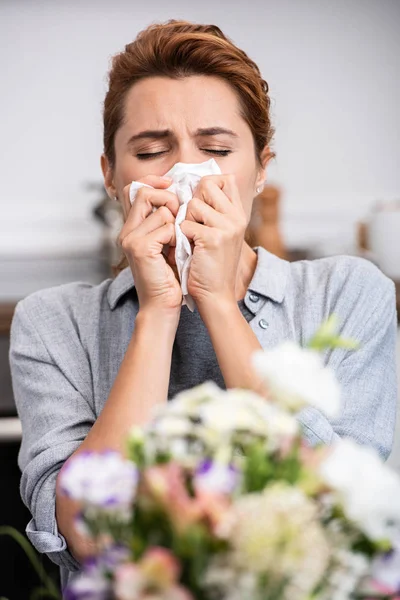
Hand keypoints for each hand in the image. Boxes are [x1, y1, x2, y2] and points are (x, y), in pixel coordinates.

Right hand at [118, 175, 181, 315]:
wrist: (161, 305)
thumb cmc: (168, 277)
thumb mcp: (166, 243)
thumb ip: (165, 221)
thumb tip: (177, 194)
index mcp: (131, 228)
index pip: (134, 189)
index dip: (153, 181)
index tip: (171, 185)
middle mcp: (126, 231)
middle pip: (144, 192)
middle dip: (167, 197)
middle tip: (178, 215)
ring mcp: (131, 239)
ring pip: (160, 209)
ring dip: (176, 223)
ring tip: (177, 242)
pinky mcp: (140, 248)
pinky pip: (166, 226)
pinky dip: (177, 237)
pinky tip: (176, 252)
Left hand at [180, 174, 246, 306]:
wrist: (215, 295)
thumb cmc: (210, 265)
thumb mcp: (218, 233)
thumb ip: (212, 211)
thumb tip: (192, 185)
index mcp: (239, 214)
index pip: (225, 179)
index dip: (207, 186)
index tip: (199, 205)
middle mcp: (237, 217)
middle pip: (207, 184)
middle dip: (193, 201)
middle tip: (194, 224)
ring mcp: (227, 226)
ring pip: (192, 204)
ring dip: (185, 221)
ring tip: (192, 240)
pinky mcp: (213, 238)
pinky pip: (184, 224)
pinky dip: (181, 238)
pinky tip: (189, 250)